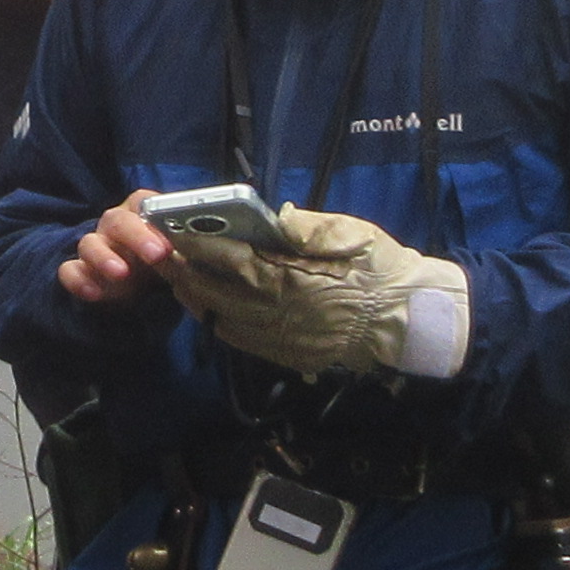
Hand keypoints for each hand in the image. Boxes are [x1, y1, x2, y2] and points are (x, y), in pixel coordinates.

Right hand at [56, 197, 178, 305]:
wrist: (143, 288)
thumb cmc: (164, 262)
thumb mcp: (179, 254)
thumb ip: (187, 249)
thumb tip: (204, 253)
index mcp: (141, 213)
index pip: (142, 202)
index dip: (154, 220)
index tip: (170, 244)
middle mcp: (115, 225)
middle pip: (117, 221)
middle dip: (136, 237)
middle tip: (156, 255)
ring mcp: (95, 246)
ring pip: (90, 243)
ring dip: (104, 257)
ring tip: (121, 274)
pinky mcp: (81, 271)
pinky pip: (69, 270)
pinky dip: (78, 280)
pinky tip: (93, 294)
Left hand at [155, 202, 463, 378]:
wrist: (406, 321)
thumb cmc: (381, 270)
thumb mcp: (352, 234)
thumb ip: (309, 227)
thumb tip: (278, 216)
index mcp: (290, 278)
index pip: (231, 259)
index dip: (199, 246)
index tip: (176, 230)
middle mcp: (276, 312)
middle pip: (214, 293)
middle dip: (183, 272)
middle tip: (163, 254)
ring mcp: (279, 337)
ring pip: (220, 318)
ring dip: (195, 298)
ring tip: (179, 277)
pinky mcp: (285, 353)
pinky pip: (239, 339)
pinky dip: (218, 321)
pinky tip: (212, 306)